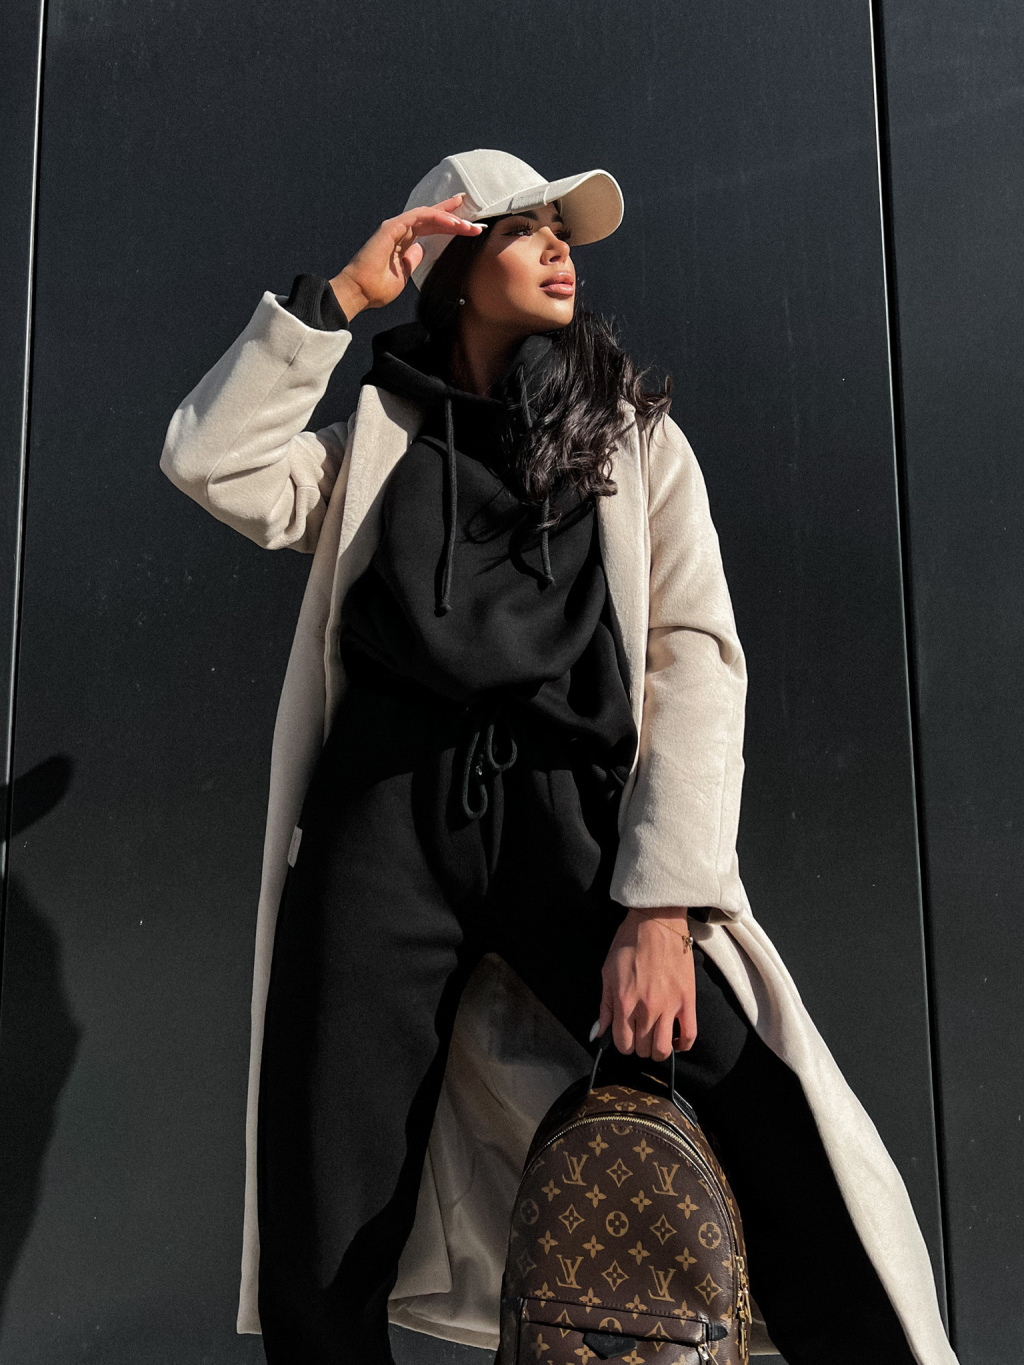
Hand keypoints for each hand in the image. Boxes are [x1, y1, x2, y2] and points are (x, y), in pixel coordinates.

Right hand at [329, 192, 483, 319]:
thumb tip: (421, 251)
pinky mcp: (392, 227)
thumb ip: (412, 261)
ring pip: (428, 215)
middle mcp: (400, 231)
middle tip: (475, 216)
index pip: (431, 228)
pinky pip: (419, 217)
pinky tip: (453, 223)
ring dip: (450, 217)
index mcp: (403, 242)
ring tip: (468, 224)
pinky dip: (437, 218)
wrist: (359, 292)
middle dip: (454, 216)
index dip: (450, 227)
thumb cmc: (376, 288)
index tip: (469, 229)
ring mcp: (396, 227)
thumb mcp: (403, 275)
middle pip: (432, 218)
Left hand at [598, 907, 696, 1061]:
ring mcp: (669, 1006)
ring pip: (664, 1049)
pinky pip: (690, 1035)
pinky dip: (683, 1045)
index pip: (623, 1043)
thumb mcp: (607, 973)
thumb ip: (604, 1007)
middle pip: (643, 1049)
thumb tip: (598, 1033)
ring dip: (658, 1050)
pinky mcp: (688, 1000)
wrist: (656, 922)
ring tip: (656, 1039)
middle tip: (639, 1035)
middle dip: (639, 1047)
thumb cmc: (629, 943)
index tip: (625, 1038)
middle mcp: (647, 1009)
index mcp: (624, 1002)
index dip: (622, 1045)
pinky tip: (676, 1040)